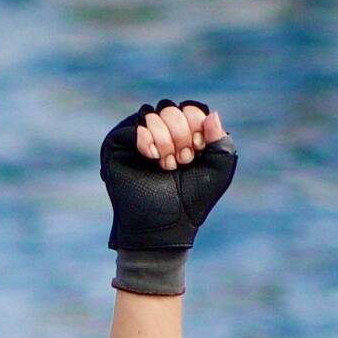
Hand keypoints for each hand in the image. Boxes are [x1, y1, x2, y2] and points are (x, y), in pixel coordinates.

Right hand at [98, 99, 231, 295]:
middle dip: (180, 134)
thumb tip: (211, 114)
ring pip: (152, 115)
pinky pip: (133, 126)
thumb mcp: (218, 170)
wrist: (165, 228)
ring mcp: (136, 138)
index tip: (197, 152)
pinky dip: (146, 139)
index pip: (190, 109)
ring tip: (166, 165)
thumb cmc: (192, 202)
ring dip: (164, 141)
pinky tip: (151, 157)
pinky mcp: (116, 146)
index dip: (196, 126)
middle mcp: (158, 132)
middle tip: (180, 162)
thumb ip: (222, 140)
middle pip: (171, 109)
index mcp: (182, 134)